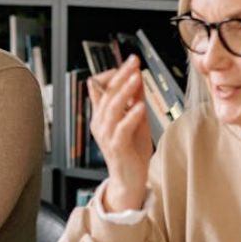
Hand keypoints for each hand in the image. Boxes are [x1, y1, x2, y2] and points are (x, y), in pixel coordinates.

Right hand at [87, 55, 152, 212]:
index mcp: (102, 115)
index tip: (131, 62)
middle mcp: (100, 123)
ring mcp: (106, 135)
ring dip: (125, 91)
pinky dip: (131, 116)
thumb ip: (135, 100)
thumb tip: (137, 77)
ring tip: (136, 78)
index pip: (100, 87)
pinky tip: (140, 106)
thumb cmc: (132, 151)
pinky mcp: (116, 147)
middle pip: (107, 93)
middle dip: (121, 75)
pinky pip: (122, 128)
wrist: (131, 179)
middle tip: (133, 62)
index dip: (114, 73)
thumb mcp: (136, 120)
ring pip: (112, 108)